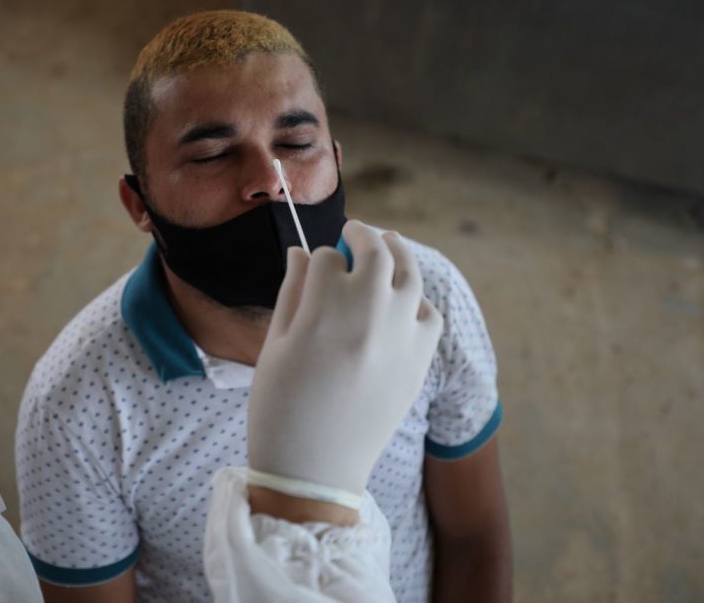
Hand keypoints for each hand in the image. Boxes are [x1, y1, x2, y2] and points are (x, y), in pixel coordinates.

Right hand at [247, 221, 442, 498]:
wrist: (315, 470)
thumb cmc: (280, 407)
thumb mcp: (273, 347)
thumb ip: (291, 293)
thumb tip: (302, 253)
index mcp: (323, 309)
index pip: (326, 259)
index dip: (317, 259)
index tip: (313, 267)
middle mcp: (368, 314)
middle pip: (375, 252)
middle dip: (361, 236)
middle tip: (354, 233)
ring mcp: (400, 336)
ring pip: (410, 275)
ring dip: (398, 254)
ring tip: (389, 245)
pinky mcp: (420, 362)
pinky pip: (430, 315)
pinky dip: (418, 300)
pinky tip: (404, 302)